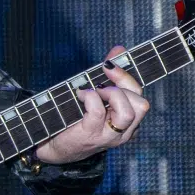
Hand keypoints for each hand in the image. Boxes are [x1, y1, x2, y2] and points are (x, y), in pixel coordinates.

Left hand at [35, 46, 148, 163]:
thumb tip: (119, 50)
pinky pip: (98, 111)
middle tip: (102, 80)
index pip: (141, 98)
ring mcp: (108, 136)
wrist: (53, 144)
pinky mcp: (90, 135)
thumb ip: (110, 74)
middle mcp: (123, 132)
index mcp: (128, 122)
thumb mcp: (97, 95)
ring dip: (111, 94)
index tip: (110, 65)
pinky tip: (80, 95)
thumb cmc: (76, 118)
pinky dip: (90, 97)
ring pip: (128, 112)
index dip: (128, 77)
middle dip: (123, 84)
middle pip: (141, 105)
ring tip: (95, 91)